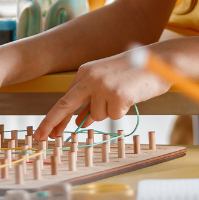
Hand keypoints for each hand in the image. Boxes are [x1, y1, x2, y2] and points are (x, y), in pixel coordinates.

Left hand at [35, 51, 170, 138]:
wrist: (158, 61)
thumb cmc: (134, 72)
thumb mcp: (108, 82)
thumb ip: (92, 99)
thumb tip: (80, 121)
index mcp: (86, 71)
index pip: (65, 98)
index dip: (53, 117)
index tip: (43, 132)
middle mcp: (90, 77)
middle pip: (65, 105)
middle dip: (51, 124)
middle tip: (40, 138)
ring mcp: (102, 85)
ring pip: (97, 116)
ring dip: (110, 111)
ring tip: (124, 95)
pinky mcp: (116, 95)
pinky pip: (113, 116)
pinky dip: (122, 111)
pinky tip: (130, 97)